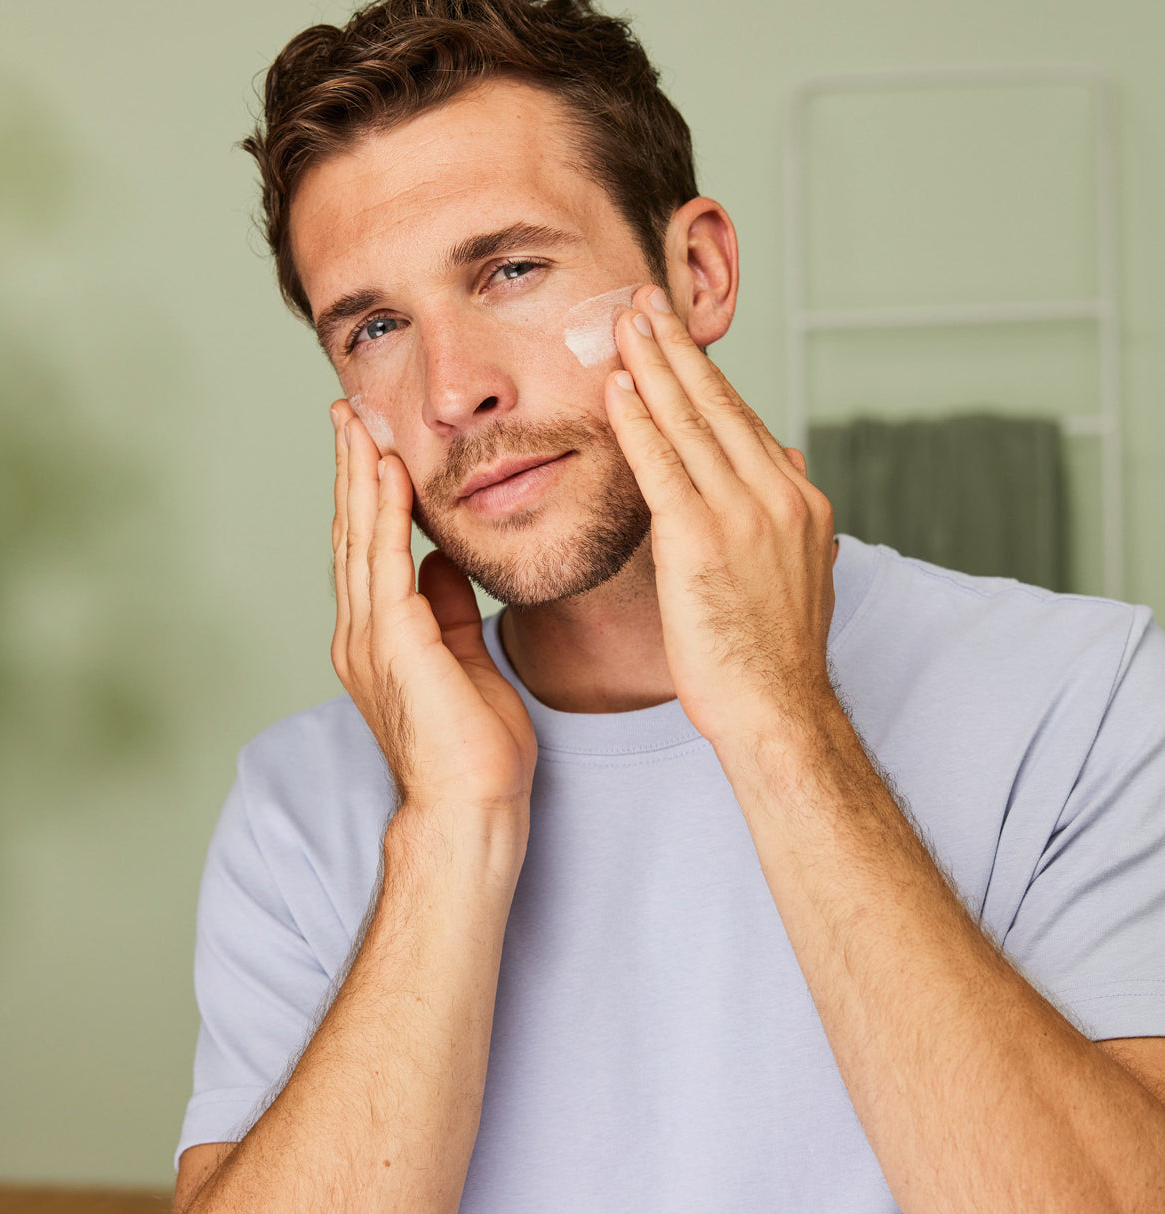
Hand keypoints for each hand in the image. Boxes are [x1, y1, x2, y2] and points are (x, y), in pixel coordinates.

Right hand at [329, 401, 537, 814]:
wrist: (471, 808)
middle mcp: (362, 634)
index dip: (368, 495)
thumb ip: (445, 610)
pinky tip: (387, 472)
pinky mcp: (393, 643)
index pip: (370, 550)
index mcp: (379, 639)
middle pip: (354, 534)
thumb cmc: (474, 750)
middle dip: (351, 470)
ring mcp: (370, 638)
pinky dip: (385, 514)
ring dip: (359, 477)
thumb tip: (439, 562)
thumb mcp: (464, 661)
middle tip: (346, 412)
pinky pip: (385, 562)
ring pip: (361, 539)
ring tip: (357, 423)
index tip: (370, 445)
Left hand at [604, 285, 838, 754]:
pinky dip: (639, 422)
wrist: (779, 710)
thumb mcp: (799, 574)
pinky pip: (663, 466)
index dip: (705, 377)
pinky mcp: (703, 540)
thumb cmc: (775, 657)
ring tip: (623, 322)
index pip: (744, 424)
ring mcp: (743, 514)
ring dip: (653, 366)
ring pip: (691, 422)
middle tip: (644, 300)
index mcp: (799, 501)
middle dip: (678, 348)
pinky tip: (617, 388)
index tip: (677, 340)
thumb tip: (788, 459)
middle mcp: (778, 494)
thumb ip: (788, 514)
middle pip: (719, 405)